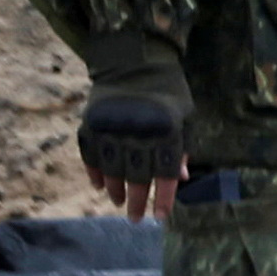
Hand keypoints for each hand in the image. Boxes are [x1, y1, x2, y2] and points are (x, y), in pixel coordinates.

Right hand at [79, 91, 184, 220]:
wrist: (134, 56)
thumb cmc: (167, 90)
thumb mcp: (185, 115)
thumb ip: (183, 146)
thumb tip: (182, 178)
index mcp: (167, 130)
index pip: (166, 174)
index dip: (163, 198)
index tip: (159, 216)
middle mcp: (139, 131)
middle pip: (137, 177)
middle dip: (136, 202)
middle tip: (135, 218)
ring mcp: (113, 126)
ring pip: (112, 170)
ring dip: (115, 190)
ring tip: (118, 202)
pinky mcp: (92, 121)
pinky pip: (91, 155)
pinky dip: (94, 172)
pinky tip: (99, 185)